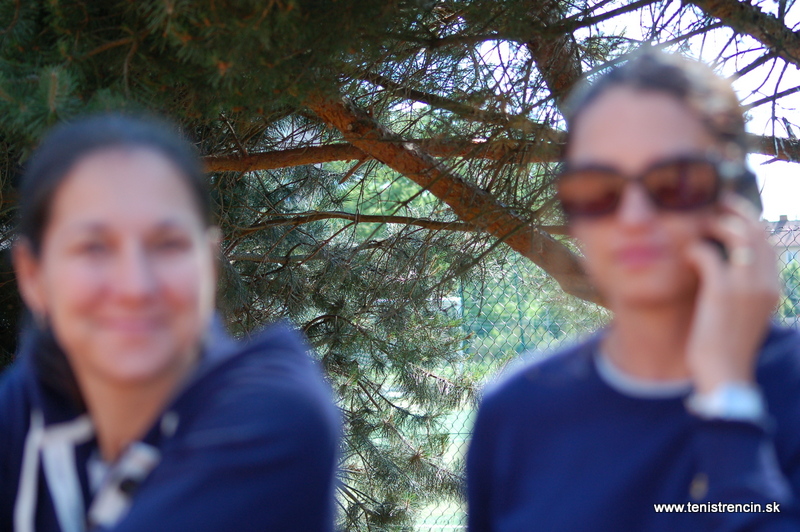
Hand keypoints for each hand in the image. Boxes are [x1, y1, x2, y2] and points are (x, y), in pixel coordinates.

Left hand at [684, 193, 780, 393]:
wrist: (725, 376)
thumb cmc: (725, 346)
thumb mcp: (740, 313)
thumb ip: (738, 288)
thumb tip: (719, 264)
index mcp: (772, 287)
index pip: (767, 240)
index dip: (748, 219)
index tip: (728, 209)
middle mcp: (765, 283)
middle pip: (756, 230)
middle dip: (734, 211)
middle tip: (712, 203)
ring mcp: (746, 287)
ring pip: (737, 235)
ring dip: (715, 224)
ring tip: (697, 225)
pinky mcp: (722, 294)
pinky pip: (708, 256)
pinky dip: (695, 249)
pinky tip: (685, 254)